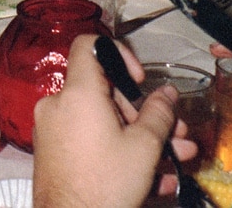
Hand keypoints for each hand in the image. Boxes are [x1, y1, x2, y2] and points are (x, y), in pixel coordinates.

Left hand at [34, 34, 194, 207]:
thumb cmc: (104, 185)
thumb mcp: (144, 147)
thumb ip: (159, 113)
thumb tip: (167, 94)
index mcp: (78, 93)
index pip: (89, 46)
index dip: (118, 54)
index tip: (138, 80)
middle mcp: (59, 105)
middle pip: (104, 92)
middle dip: (143, 112)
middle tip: (174, 132)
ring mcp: (54, 130)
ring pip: (103, 122)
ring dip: (141, 137)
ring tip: (177, 157)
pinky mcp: (55, 153)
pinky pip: (91, 141)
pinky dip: (119, 151)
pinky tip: (155, 178)